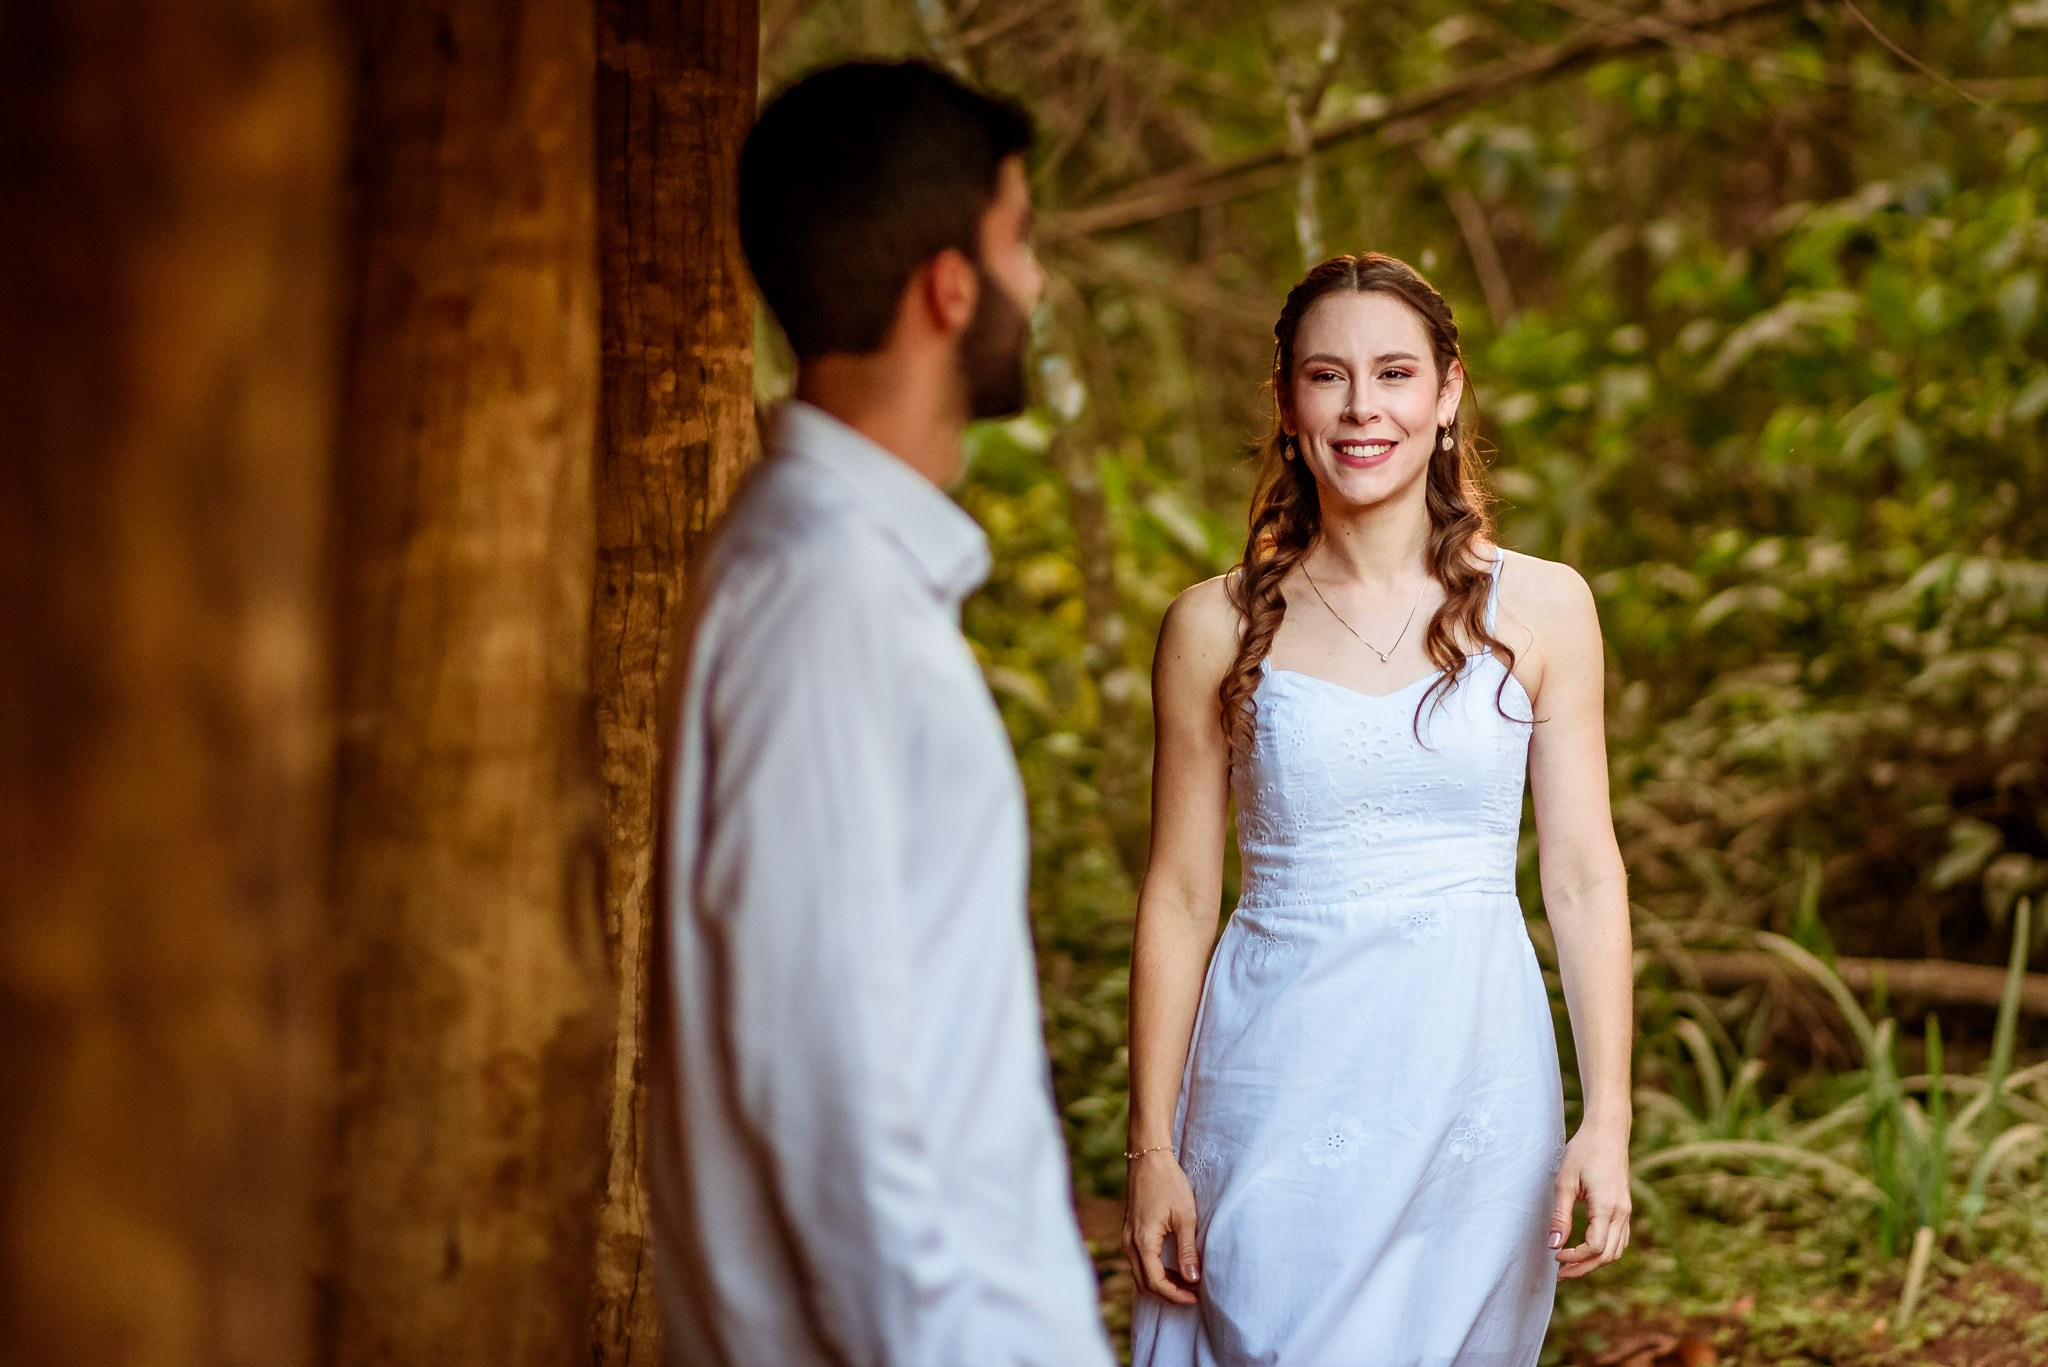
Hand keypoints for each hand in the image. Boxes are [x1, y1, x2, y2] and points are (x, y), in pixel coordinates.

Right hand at [1122, 1149, 1200, 1304]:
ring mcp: (1127, 1237)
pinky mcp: (1129, 1231)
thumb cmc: (1168, 1183)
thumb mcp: (1185, 1217)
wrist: (1148, 1157)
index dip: (1176, 1295)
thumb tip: (1192, 1279)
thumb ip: (1187, 1250)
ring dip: (1161, 1283)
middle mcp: (1130, 1243)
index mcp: (1143, 1242)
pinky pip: (1138, 1262)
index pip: (1156, 1283)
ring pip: (1139, 1274)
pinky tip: (1171, 1267)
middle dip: (1168, 1293)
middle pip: (1144, 1284)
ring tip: (1185, 1282)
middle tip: (1191, 1294)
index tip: (1195, 1297)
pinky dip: (1153, 1271)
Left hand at [1549, 1120, 1630, 1279]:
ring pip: (1616, 1250)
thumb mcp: (1564, 1181)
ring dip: (1594, 1262)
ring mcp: (1626, 1211)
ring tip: (1571, 1264)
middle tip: (1560, 1272)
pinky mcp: (1625, 1207)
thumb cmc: (1583, 1151)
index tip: (1555, 1257)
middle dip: (1583, 1267)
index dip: (1575, 1257)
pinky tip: (1587, 1250)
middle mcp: (1622, 1212)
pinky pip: (1620, 1239)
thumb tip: (1554, 1245)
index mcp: (1607, 1207)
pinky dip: (1604, 1251)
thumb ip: (1560, 1216)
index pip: (1594, 1247)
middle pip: (1607, 1255)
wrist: (1607, 1131)